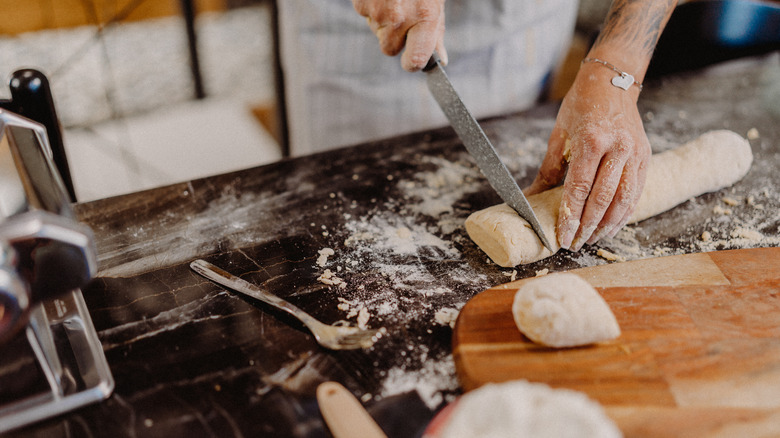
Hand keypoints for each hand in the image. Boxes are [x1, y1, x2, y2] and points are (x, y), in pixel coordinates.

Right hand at [352, 0, 446, 71]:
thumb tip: (440, 60)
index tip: (412, 61)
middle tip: (402, 13)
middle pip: (389, 49)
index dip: (412, 63)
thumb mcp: (434, 2)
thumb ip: (435, 32)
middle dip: (394, 37)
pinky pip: (364, 14)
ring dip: (382, 19)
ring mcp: (377, 11)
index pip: (415, 60)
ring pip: (376, 30)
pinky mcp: (360, 3)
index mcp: (424, 17)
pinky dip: (371, 4)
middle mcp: (399, 18)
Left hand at [526, 62, 650, 250]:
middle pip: (602, 198)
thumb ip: (548, 170)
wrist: (613, 82)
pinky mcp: (646, 157)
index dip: (570, 216)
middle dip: (587, 226)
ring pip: (624, 199)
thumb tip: (530, 198)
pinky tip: (611, 226)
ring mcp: (636, 153)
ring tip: (592, 240)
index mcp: (592, 141)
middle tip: (574, 244)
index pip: (579, 188)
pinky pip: (636, 192)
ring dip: (607, 225)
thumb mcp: (559, 135)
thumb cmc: (581, 106)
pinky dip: (624, 213)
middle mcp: (618, 148)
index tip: (562, 236)